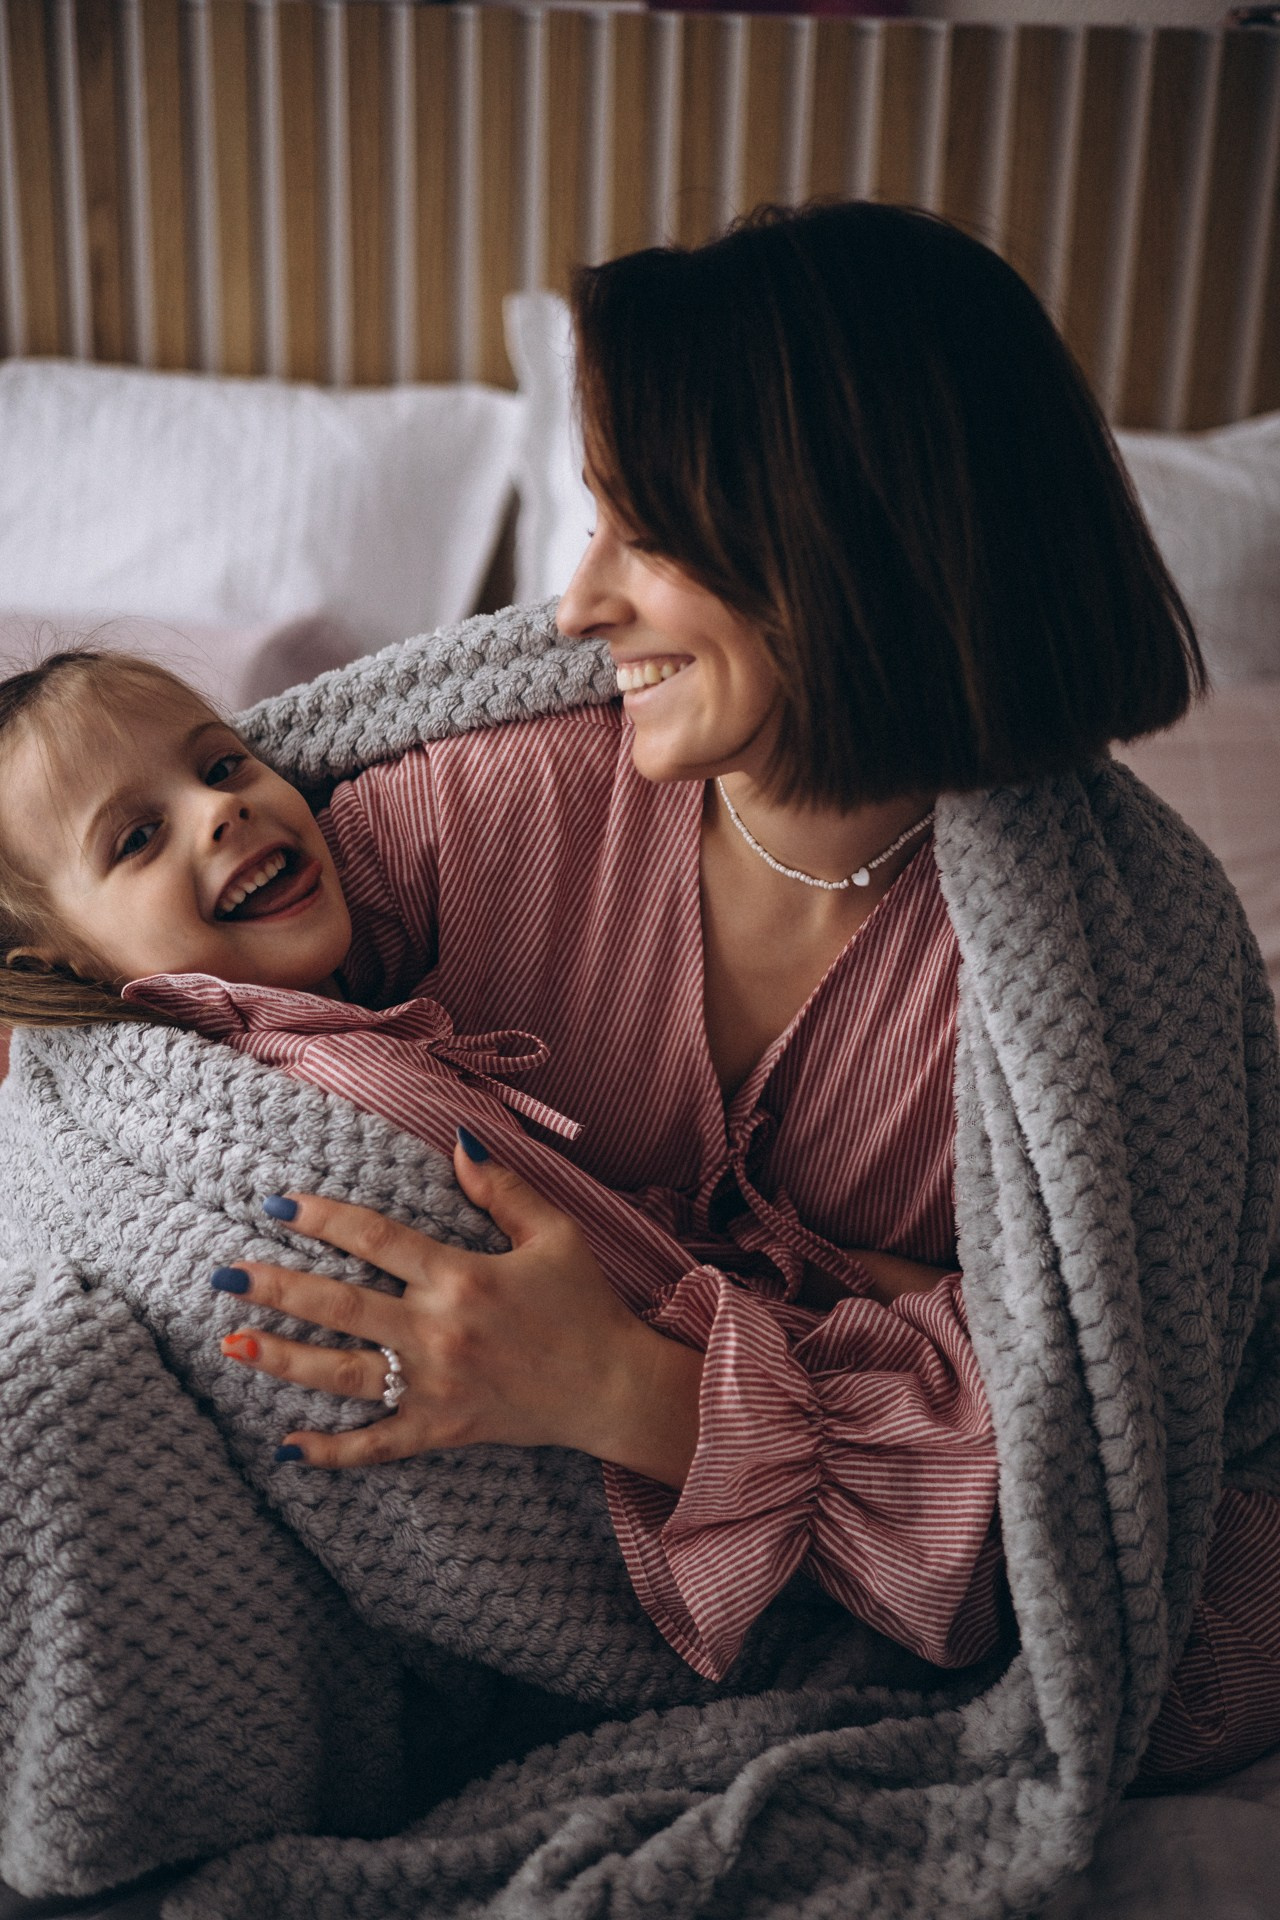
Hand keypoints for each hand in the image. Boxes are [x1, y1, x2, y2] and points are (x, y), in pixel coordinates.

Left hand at [215, 1131, 703, 1484]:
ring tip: (233, 1345)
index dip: (322, 1218)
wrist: (613, 1388)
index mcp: (462, 1278)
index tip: (277, 1204)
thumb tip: (458, 1140)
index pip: (375, 1240)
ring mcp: (436, 1387)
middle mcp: (439, 1332)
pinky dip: (332, 1452)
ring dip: (284, 1360)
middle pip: (341, 1306)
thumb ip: (503, 1188)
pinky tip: (287, 1448)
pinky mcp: (442, 1431)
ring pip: (343, 1375)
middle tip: (224, 1274)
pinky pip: (376, 1445)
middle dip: (277, 1289)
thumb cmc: (585, 1305)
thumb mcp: (554, 1234)